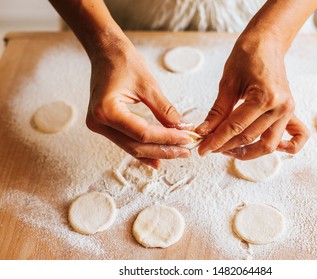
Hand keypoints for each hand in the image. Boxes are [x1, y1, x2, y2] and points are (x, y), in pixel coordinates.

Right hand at [86, 39, 190, 168]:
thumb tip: (183, 129)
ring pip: (131, 147)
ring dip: (155, 152)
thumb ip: (165, 111)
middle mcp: (98, 122)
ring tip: (177, 153)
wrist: (105, 51)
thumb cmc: (124, 62)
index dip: (167, 139)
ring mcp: (99, 125)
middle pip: (136, 146)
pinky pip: (126, 141)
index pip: (142, 133)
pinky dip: (143, 149)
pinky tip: (158, 158)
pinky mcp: (104, 125)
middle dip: (163, 150)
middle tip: (185, 151)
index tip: (186, 139)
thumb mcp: (149, 86)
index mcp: (106, 110)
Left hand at [196, 33, 308, 159]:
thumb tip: (204, 132)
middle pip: (249, 138)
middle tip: (209, 147)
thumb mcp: (228, 83)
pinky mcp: (290, 112)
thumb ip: (217, 112)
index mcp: (264, 98)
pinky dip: (286, 148)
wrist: (267, 43)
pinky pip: (297, 137)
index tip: (202, 149)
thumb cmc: (247, 57)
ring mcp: (288, 111)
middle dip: (226, 146)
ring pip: (267, 144)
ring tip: (227, 148)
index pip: (235, 128)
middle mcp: (280, 108)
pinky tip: (265, 147)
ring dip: (247, 151)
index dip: (216, 141)